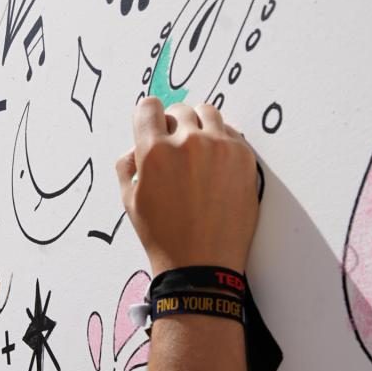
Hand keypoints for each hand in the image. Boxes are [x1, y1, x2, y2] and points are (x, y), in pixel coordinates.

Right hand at [115, 97, 258, 274]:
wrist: (203, 264)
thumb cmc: (165, 236)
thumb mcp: (130, 201)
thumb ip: (127, 165)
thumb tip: (136, 146)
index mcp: (155, 152)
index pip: (149, 106)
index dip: (147, 116)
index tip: (152, 125)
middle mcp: (188, 142)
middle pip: (179, 109)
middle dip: (173, 125)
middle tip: (175, 149)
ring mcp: (220, 147)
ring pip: (207, 113)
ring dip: (199, 126)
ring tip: (197, 150)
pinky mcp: (244, 157)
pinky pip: (230, 132)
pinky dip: (221, 140)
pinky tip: (215, 163)